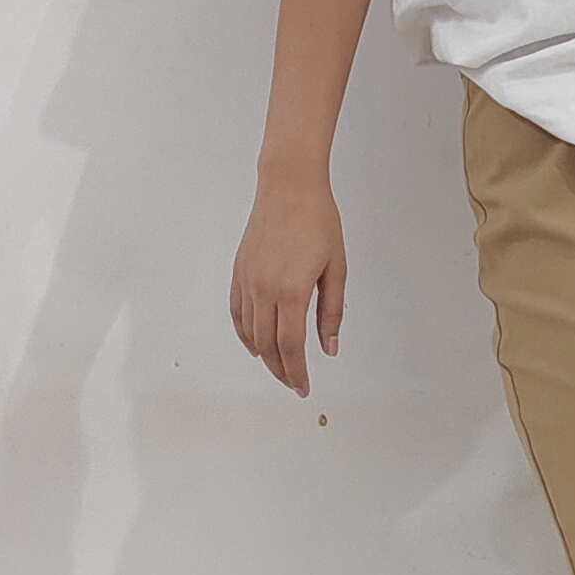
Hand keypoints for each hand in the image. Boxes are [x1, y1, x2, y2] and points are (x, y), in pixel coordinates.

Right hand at [231, 164, 346, 393]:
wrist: (289, 186)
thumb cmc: (317, 220)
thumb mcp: (337, 268)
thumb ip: (331, 312)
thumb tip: (329, 347)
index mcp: (292, 291)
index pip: (291, 347)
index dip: (297, 373)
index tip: (303, 387)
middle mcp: (265, 289)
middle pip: (268, 345)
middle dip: (281, 370)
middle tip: (294, 383)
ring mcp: (248, 281)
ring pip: (250, 332)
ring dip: (264, 356)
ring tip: (278, 368)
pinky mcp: (239, 271)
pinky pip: (237, 312)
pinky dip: (244, 333)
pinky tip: (254, 344)